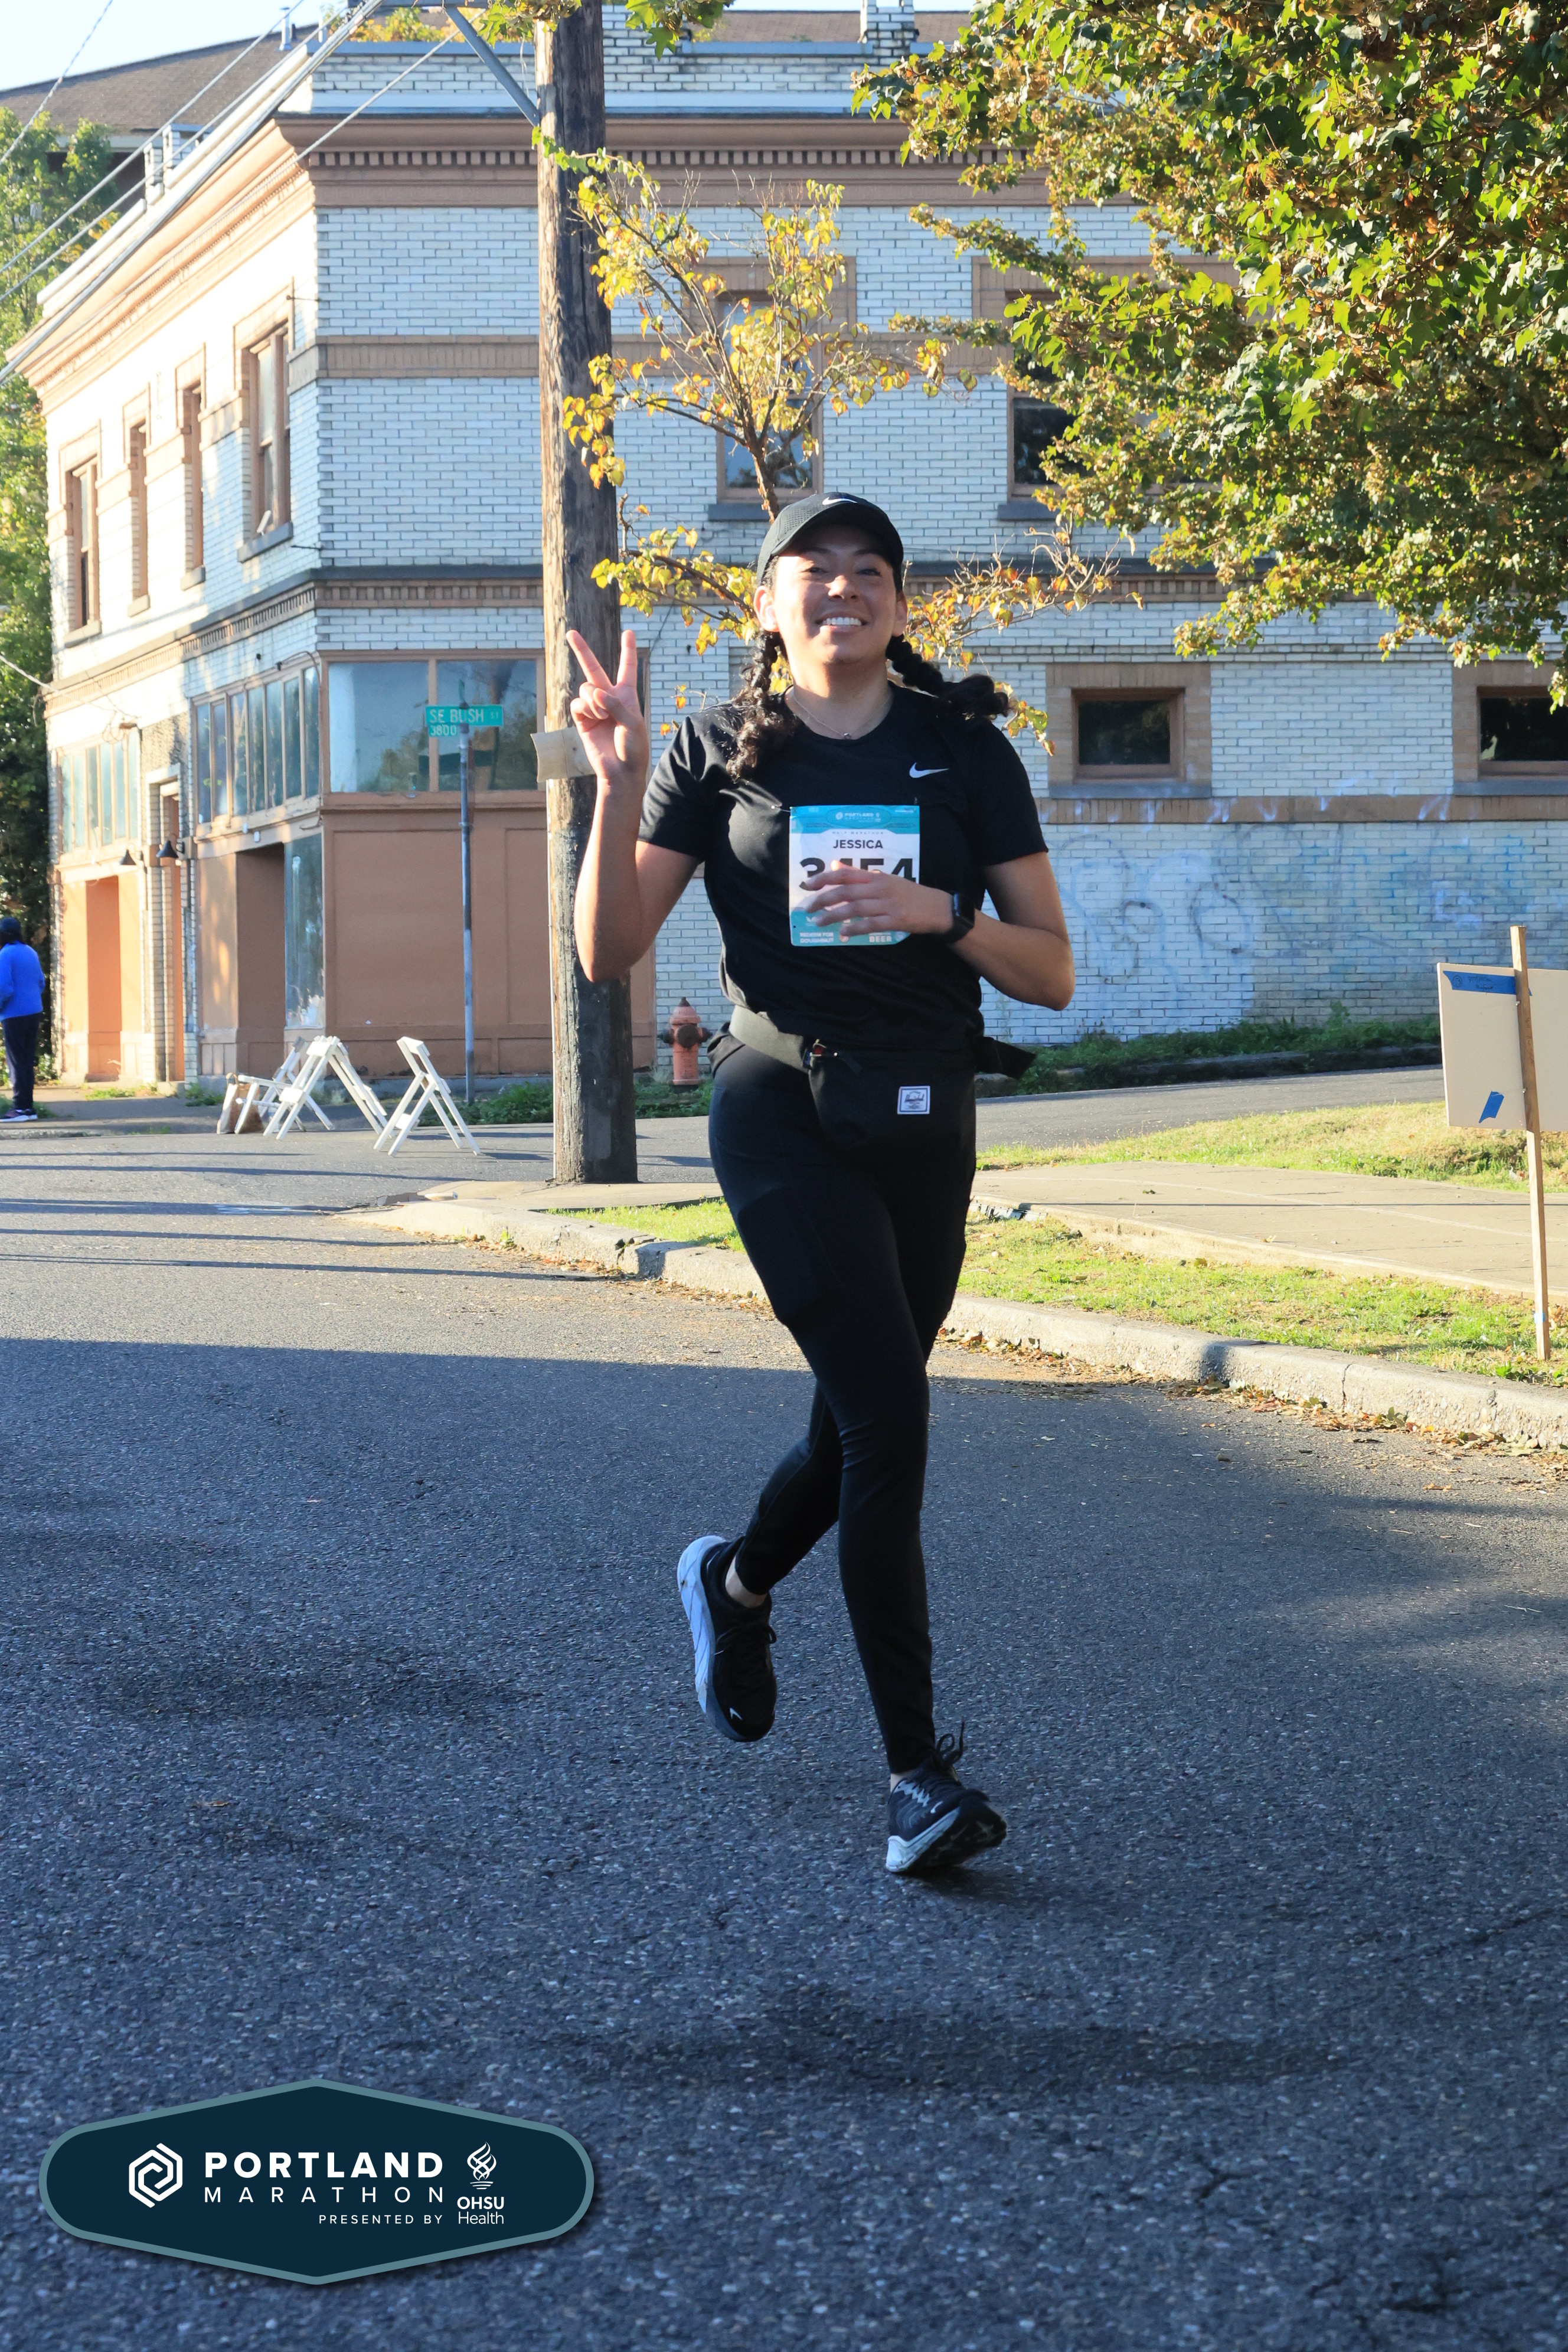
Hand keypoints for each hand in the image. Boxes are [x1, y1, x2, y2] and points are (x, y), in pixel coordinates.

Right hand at [568, 627, 648, 793]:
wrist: (621, 771)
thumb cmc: (634, 748)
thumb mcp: (632, 723)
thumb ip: (615, 704)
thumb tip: (594, 693)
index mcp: (627, 695)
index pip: (627, 667)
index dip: (627, 650)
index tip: (629, 632)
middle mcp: (609, 698)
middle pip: (593, 668)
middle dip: (581, 650)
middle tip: (570, 632)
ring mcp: (594, 709)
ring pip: (586, 688)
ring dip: (593, 699)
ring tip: (603, 716)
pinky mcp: (582, 721)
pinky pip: (577, 704)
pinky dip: (585, 708)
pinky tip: (593, 719)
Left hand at [798, 864, 957, 937]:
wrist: (937, 907)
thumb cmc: (909, 894)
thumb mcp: (885, 879)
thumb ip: (860, 875)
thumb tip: (835, 866)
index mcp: (877, 877)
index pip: (845, 874)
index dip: (824, 878)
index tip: (808, 885)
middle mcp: (880, 888)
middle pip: (846, 892)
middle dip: (823, 900)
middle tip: (808, 909)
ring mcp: (888, 904)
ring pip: (854, 908)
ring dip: (833, 915)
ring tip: (819, 922)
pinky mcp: (895, 920)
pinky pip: (870, 924)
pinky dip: (854, 928)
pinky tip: (843, 933)